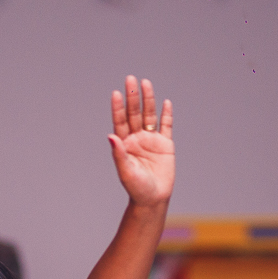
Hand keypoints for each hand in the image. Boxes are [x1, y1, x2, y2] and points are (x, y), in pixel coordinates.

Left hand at [108, 76, 173, 206]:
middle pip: (134, 113)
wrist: (153, 199)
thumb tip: (111, 136)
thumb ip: (119, 153)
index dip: (118, 107)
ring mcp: (151, 140)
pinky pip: (166, 126)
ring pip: (149, 116)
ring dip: (148, 100)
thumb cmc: (136, 188)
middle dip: (133, 96)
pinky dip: (166, 114)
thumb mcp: (125, 171)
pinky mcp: (166, 145)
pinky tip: (166, 102)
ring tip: (146, 83)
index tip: (116, 93)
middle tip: (130, 79)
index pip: (120, 121)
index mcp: (124, 144)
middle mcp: (137, 138)